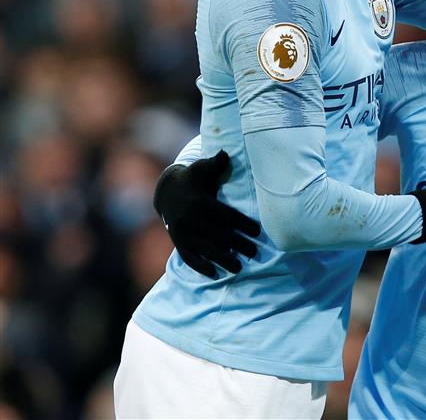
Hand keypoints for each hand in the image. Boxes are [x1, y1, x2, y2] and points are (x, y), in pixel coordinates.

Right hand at [153, 152, 261, 278]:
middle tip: (255, 252)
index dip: (242, 224)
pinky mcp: (177, 241)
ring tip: (239, 268)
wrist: (167, 190)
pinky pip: (188, 257)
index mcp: (199, 202)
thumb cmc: (194, 177)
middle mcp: (190, 219)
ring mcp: (182, 232)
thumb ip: (217, 162)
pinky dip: (200, 266)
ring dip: (222, 259)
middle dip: (238, 244)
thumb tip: (226, 153)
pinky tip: (214, 274)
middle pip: (218, 235)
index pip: (225, 216)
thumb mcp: (203, 167)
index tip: (257, 232)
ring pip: (205, 249)